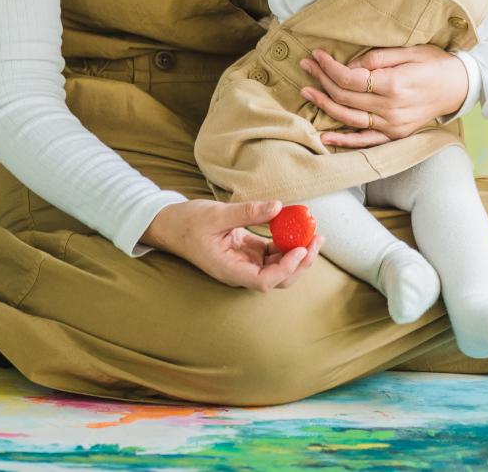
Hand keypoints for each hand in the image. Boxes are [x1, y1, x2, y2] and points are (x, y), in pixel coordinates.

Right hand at [140, 198, 322, 290]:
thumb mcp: (217, 215)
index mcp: (230, 270)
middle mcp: (240, 272)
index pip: (264, 280)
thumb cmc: (188, 223)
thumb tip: (278, 207)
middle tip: (317, 238)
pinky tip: (296, 226)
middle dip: (301, 261)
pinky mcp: (247, 252)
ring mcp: (244, 263)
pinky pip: (271, 251)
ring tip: (314, 232)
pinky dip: (285, 241)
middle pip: (278, 277)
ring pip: (278, 266)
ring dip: (297, 252)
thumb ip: (248, 212)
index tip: (300, 249)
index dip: (286, 268)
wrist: (170, 224)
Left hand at [299, 44, 469, 148]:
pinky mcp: (395, 135)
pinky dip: (344, 140)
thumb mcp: (409, 50)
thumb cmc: (435, 63)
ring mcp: (393, 125)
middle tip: (306, 66)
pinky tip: (325, 136)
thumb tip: (350, 66)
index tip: (317, 55)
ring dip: (325, 105)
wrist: (460, 86)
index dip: (329, 67)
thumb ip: (378, 58)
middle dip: (321, 81)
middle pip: (346, 97)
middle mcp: (391, 109)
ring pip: (349, 118)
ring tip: (307, 92)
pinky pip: (366, 141)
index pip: (350, 78)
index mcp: (394, 85)